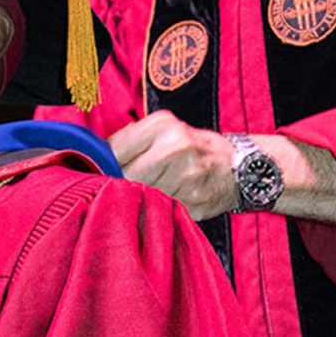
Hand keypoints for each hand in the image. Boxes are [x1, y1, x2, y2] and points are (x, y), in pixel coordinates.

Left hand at [108, 110, 240, 219]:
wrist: (240, 167)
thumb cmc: (194, 149)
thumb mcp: (165, 131)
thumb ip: (131, 141)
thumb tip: (95, 159)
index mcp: (162, 125)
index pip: (115, 151)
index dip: (105, 167)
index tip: (103, 174)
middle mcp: (176, 147)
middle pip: (126, 177)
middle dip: (120, 186)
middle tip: (122, 190)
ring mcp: (187, 176)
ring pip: (142, 197)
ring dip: (138, 201)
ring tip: (147, 195)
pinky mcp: (194, 201)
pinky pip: (161, 211)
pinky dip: (156, 211)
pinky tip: (162, 205)